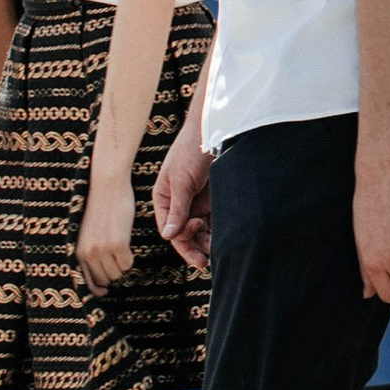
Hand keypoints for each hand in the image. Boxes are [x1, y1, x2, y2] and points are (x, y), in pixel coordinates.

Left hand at [76, 166, 137, 290]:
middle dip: (111, 272)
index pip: (85, 281)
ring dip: (121, 264)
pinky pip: (127, 263)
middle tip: (116, 258)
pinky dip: (129, 258)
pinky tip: (126, 244)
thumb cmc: (98, 208)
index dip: (96, 289)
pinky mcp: (118, 243)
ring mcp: (103, 249)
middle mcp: (88, 253)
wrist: (106, 186)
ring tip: (120, 248)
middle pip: (104, 278)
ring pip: (117, 272)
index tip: (104, 292)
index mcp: (76, 251)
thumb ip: (89, 252)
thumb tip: (102, 278)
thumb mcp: (86, 234)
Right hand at [154, 124, 210, 268]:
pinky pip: (213, 220)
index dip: (182, 240)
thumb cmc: (191, 151)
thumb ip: (177, 209)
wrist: (214, 129)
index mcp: (164, 199)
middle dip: (195, 246)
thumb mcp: (182, 181)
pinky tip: (226, 238)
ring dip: (207, 241)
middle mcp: (178, 203)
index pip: (170, 228)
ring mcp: (196, 202)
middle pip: (185, 233)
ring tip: (219, 251)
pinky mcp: (213, 199)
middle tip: (208, 260)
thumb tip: (169, 236)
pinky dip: (218, 230)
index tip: (197, 245)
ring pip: (200, 229)